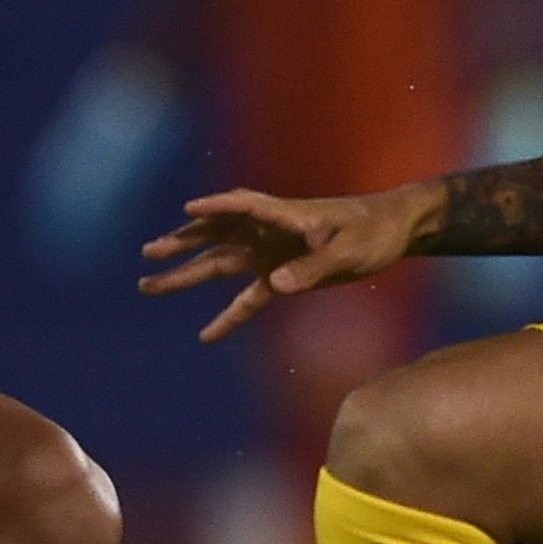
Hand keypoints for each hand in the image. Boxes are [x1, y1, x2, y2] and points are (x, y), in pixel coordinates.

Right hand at [139, 186, 428, 343]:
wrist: (393, 233)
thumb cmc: (374, 232)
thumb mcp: (350, 250)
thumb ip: (314, 266)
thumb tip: (275, 284)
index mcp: (285, 214)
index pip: (244, 207)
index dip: (217, 208)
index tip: (189, 211)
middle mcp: (269, 232)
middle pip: (216, 236)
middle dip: (182, 243)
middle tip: (149, 253)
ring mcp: (271, 254)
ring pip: (219, 264)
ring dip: (188, 272)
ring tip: (149, 283)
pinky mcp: (282, 276)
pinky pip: (247, 298)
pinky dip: (228, 316)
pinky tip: (205, 336)